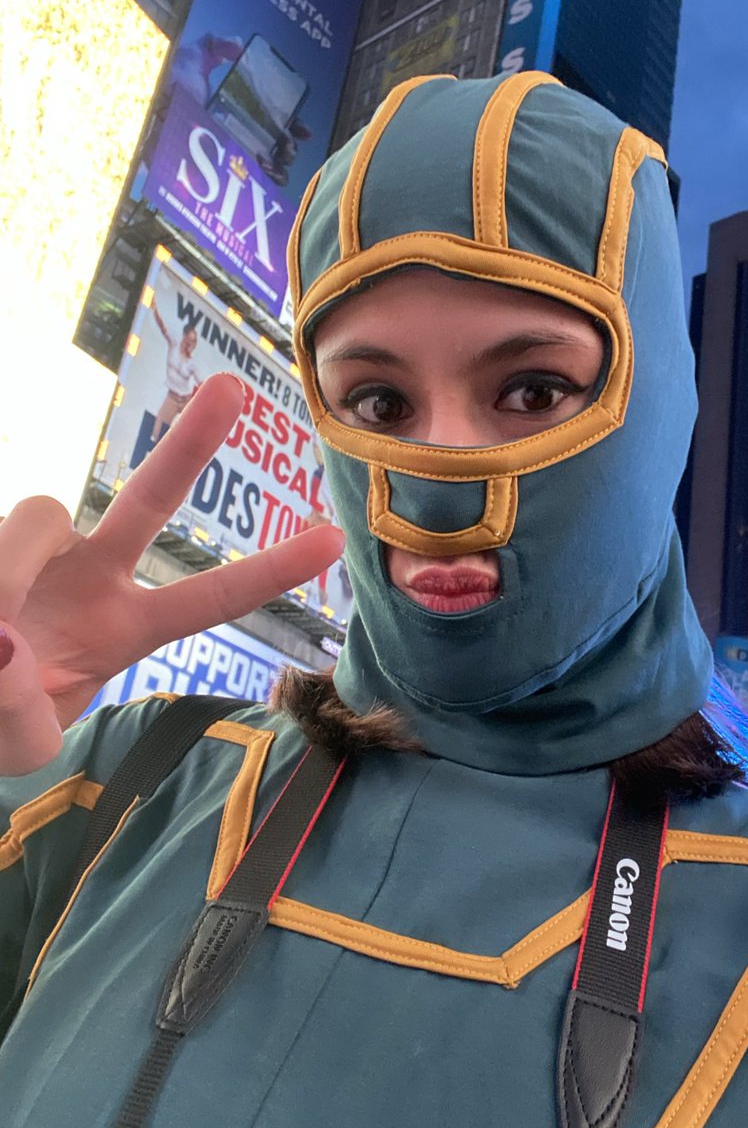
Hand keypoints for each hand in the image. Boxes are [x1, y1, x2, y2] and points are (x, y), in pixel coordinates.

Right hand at [0, 374, 343, 775]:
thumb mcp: (21, 743)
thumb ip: (18, 712)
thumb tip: (6, 639)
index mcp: (125, 630)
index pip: (210, 599)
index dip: (270, 570)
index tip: (336, 538)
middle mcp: (93, 577)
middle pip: (150, 499)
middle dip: (191, 444)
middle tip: (232, 385)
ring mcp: (40, 551)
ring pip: (42, 512)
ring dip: (12, 567)